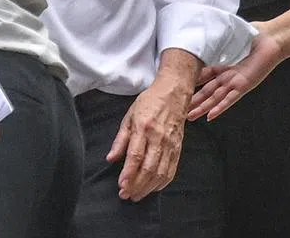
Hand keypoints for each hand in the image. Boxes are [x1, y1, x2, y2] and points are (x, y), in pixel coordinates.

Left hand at [108, 76, 188, 201]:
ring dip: (148, 188)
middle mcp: (158, 138)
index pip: (136, 156)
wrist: (174, 94)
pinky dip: (162, 183)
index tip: (121, 186)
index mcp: (143, 128)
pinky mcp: (178, 149)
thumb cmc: (149, 103)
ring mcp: (170, 145)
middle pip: (148, 168)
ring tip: (137, 196)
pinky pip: (171, 170)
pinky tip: (153, 188)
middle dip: (136, 185)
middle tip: (126, 196)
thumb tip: (111, 158)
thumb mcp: (128, 116)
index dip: (128, 173)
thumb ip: (120, 139)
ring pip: (160, 173)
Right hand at [188, 27, 280, 120]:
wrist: (271, 39)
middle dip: (193, 101)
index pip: (201, 77)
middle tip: (180, 110)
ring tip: (190, 116)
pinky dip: (220, 107)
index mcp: (221, 66)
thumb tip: (196, 36)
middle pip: (206, 91)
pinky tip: (210, 116)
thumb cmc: (251, 36)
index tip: (176, 89)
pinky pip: (230, 98)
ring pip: (215, 98)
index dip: (189, 83)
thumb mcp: (227, 39)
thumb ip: (214, 42)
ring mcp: (234, 82)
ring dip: (202, 108)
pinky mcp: (244, 84)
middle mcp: (226, 76)